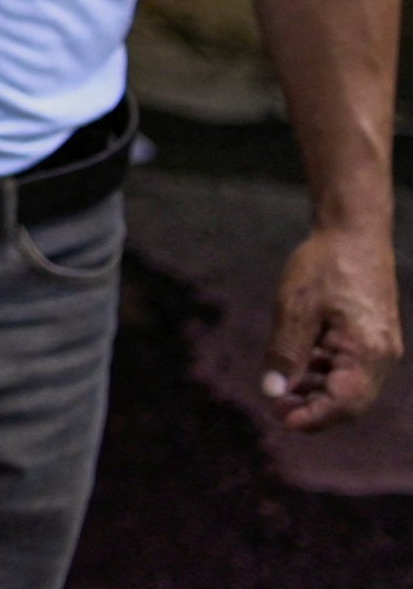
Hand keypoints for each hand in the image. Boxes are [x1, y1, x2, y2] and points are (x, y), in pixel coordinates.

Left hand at [264, 223, 402, 432]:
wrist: (353, 232)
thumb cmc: (325, 266)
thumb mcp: (295, 308)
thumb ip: (286, 353)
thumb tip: (272, 392)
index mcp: (367, 351)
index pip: (344, 403)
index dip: (313, 418)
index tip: (282, 421)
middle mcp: (381, 356)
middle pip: (349, 400)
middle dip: (313, 408)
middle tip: (276, 407)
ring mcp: (380, 347)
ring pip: (349, 385)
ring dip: (317, 391)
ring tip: (282, 389)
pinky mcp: (372, 337)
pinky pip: (351, 367)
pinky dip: (325, 372)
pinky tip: (299, 366)